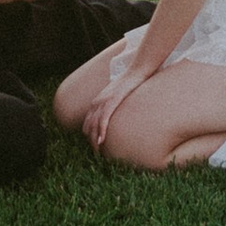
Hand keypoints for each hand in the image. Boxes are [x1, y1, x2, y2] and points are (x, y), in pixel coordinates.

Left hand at [83, 32, 144, 150]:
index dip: (89, 137)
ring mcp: (103, 100)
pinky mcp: (112, 100)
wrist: (137, 70)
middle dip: (90, 142)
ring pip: (94, 125)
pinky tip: (102, 140)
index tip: (95, 148)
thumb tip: (115, 118)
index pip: (87, 123)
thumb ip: (113, 106)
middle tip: (97, 155)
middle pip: (88, 126)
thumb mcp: (117, 97)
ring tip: (98, 153)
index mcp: (97, 101)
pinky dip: (101, 131)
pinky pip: (103, 118)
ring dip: (94, 140)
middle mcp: (97, 101)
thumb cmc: (130, 84)